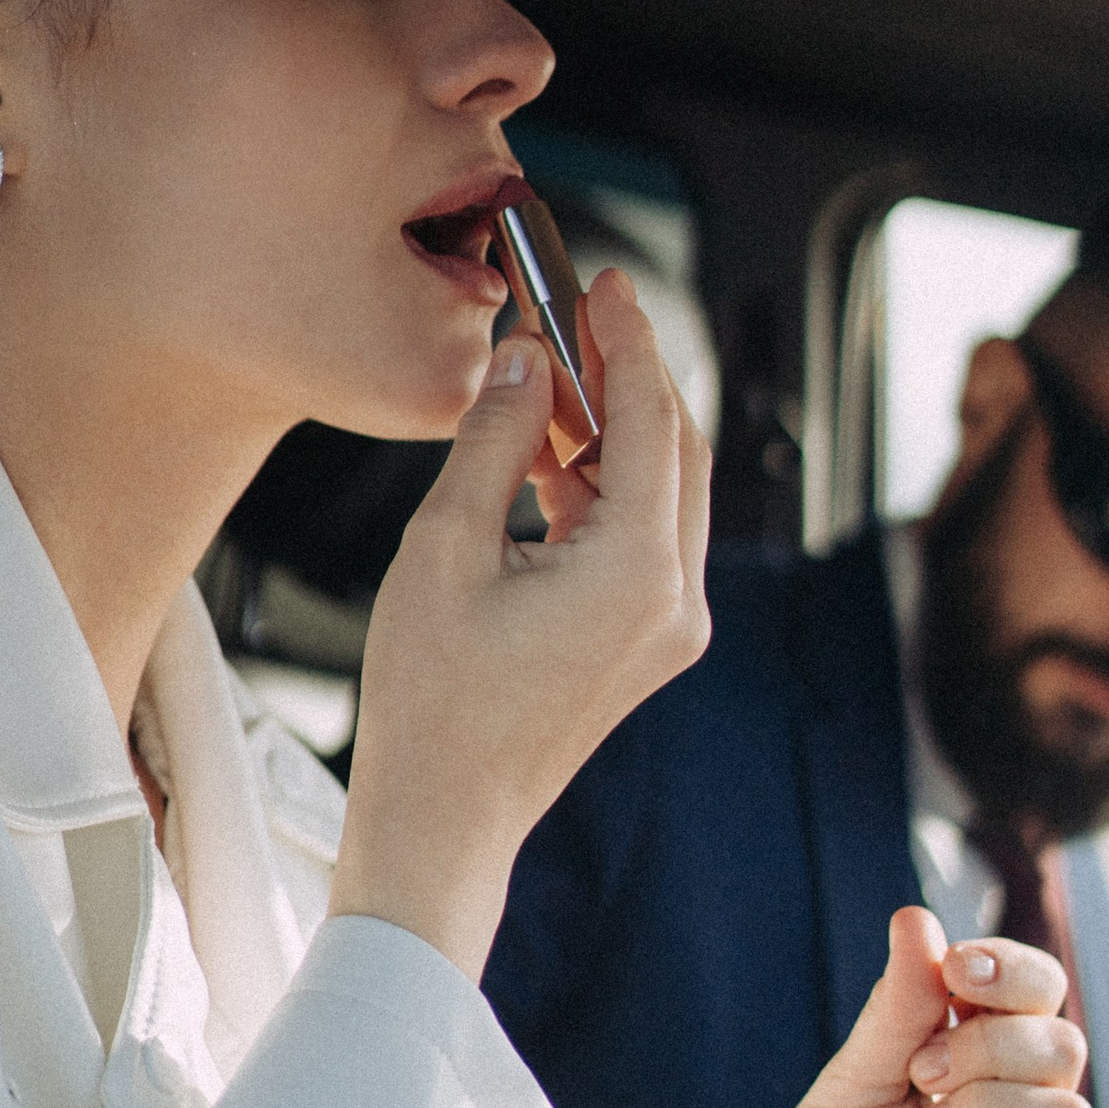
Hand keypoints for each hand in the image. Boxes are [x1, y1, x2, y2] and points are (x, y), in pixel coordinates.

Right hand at [332, 271, 710, 979]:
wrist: (442, 823)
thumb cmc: (432, 709)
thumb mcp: (444, 548)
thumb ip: (494, 440)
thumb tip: (524, 363)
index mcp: (636, 572)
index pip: (651, 417)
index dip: (627, 338)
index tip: (603, 283)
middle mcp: (674, 599)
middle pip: (676, 447)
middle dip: (628, 375)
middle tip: (575, 318)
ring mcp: (668, 628)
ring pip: (662, 490)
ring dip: (611, 430)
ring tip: (543, 383)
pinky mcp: (645, 644)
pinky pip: (643, 537)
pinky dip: (601, 486)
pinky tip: (542, 458)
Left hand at [670, 909, 1093, 1107]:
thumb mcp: (852, 1081)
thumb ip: (898, 1009)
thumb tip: (919, 918)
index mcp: (973, 1062)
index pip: (1037, 994)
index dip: (1012, 970)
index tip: (957, 969)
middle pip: (1063, 1044)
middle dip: (994, 1042)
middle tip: (920, 1073)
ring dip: (995, 1102)